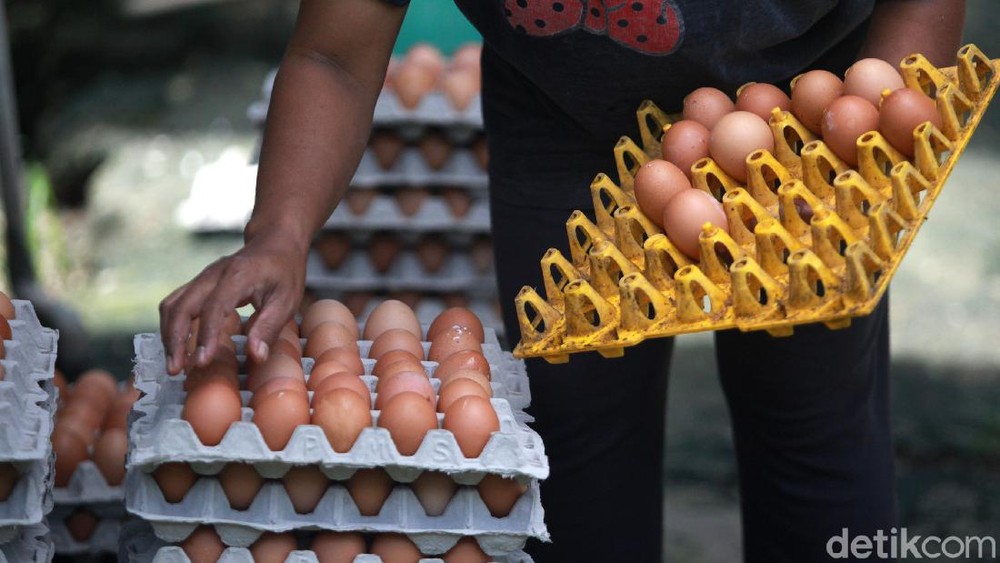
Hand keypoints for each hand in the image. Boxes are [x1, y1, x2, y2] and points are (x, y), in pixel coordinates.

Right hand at [158, 234, 306, 374]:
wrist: (275, 242)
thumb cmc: (284, 271)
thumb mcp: (287, 300)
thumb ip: (269, 327)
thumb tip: (255, 356)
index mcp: (238, 275)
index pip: (214, 307)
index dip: (205, 336)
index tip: (201, 363)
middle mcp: (214, 274)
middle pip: (182, 306)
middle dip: (175, 340)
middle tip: (175, 370)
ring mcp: (202, 277)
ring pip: (172, 305)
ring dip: (168, 335)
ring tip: (174, 364)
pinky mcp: (198, 284)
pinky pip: (176, 304)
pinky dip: (172, 327)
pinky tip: (178, 348)